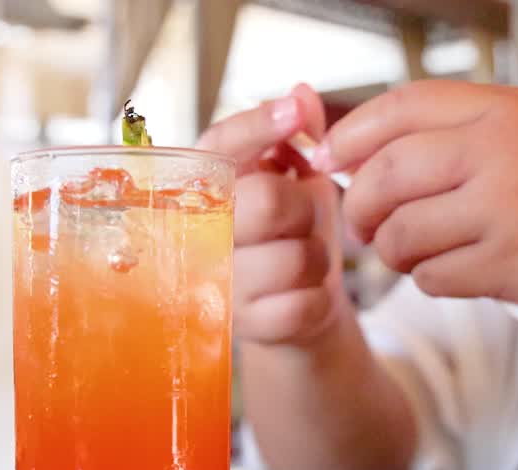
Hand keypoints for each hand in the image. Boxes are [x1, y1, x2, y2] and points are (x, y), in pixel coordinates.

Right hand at [197, 84, 348, 344]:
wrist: (294, 315)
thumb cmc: (290, 236)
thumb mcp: (297, 179)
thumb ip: (297, 136)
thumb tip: (302, 94)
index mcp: (204, 185)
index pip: (221, 145)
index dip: (258, 125)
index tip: (296, 113)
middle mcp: (199, 233)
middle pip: (266, 201)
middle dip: (302, 209)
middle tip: (300, 220)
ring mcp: (219, 283)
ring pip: (294, 258)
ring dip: (315, 258)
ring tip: (301, 261)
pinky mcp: (246, 327)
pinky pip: (304, 303)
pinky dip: (318, 299)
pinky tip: (301, 296)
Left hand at [315, 80, 517, 318]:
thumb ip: (450, 133)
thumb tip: (359, 155)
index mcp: (499, 111)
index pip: (400, 108)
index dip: (351, 135)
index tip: (330, 159)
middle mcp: (499, 152)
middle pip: (387, 176)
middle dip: (361, 208)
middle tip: (364, 225)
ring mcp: (504, 209)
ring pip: (402, 234)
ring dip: (395, 253)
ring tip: (415, 252)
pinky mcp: (508, 263)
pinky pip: (433, 276)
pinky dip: (431, 280)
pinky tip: (457, 270)